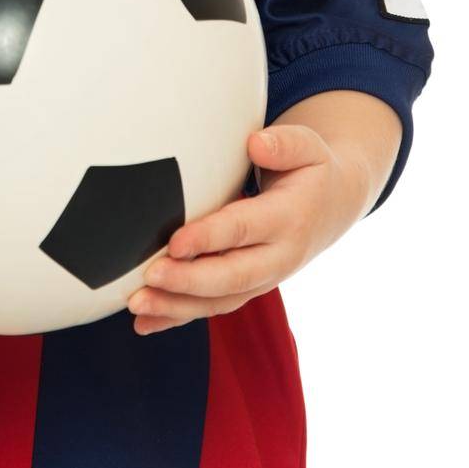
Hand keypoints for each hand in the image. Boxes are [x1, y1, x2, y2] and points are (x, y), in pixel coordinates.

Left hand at [126, 124, 369, 333]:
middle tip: (149, 276)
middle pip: (231, 276)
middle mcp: (278, 257)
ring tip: (136, 304)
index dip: (210, 238)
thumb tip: (256, 144)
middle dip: (188, 281)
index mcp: (290, 219)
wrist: (331, 208)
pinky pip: (213, 308)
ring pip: (219, 301)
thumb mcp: (308, 148)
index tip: (175, 241)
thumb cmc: (309, 171)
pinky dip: (177, 318)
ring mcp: (263, 279)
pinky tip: (144, 323)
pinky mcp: (247, 289)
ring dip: (176, 306)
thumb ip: (284, 144)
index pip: (245, 230)